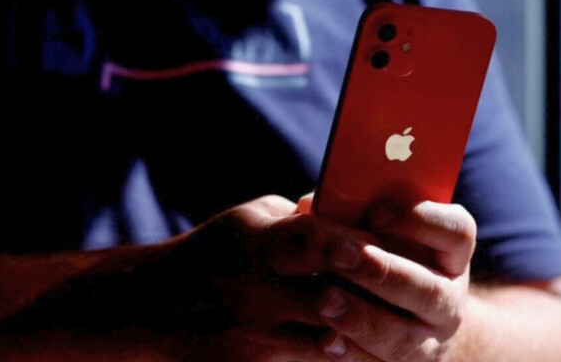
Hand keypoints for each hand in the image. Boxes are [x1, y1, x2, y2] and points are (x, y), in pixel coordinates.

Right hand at [146, 195, 379, 360]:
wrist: (154, 305)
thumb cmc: (210, 253)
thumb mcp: (246, 221)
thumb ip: (295, 218)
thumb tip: (345, 213)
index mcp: (255, 241)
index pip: (315, 237)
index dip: (355, 242)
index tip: (388, 245)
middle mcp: (254, 286)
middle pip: (331, 291)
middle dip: (372, 291)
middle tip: (407, 289)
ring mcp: (252, 328)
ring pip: (329, 333)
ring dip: (363, 328)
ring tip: (392, 319)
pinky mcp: (250, 361)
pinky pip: (310, 359)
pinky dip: (338, 352)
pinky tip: (356, 342)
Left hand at [298, 195, 476, 360]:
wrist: (409, 319)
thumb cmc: (381, 257)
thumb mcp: (379, 232)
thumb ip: (351, 215)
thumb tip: (311, 205)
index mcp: (449, 254)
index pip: (456, 232)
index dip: (421, 221)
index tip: (376, 211)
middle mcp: (448, 298)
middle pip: (428, 289)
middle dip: (382, 272)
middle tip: (339, 254)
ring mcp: (431, 339)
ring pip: (406, 338)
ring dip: (363, 319)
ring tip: (325, 301)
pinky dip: (354, 355)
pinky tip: (327, 341)